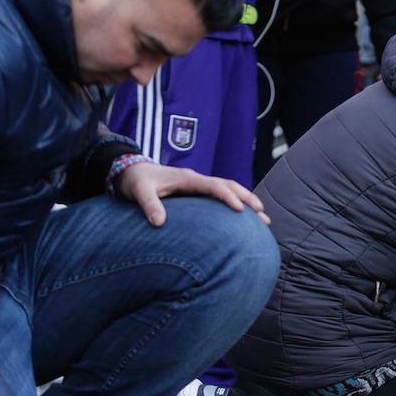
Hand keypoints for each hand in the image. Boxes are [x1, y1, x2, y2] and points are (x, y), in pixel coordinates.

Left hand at [115, 161, 269, 226]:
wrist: (132, 171)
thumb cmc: (136, 182)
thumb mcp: (139, 192)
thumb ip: (149, 206)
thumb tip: (159, 223)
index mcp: (187, 178)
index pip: (214, 185)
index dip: (228, 197)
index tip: (240, 210)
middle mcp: (196, 179)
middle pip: (229, 185)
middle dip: (247, 197)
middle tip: (263, 214)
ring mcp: (198, 185)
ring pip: (228, 189)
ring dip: (246, 200)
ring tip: (262, 217)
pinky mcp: (196, 191)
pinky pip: (220, 195)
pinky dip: (235, 203)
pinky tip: (243, 218)